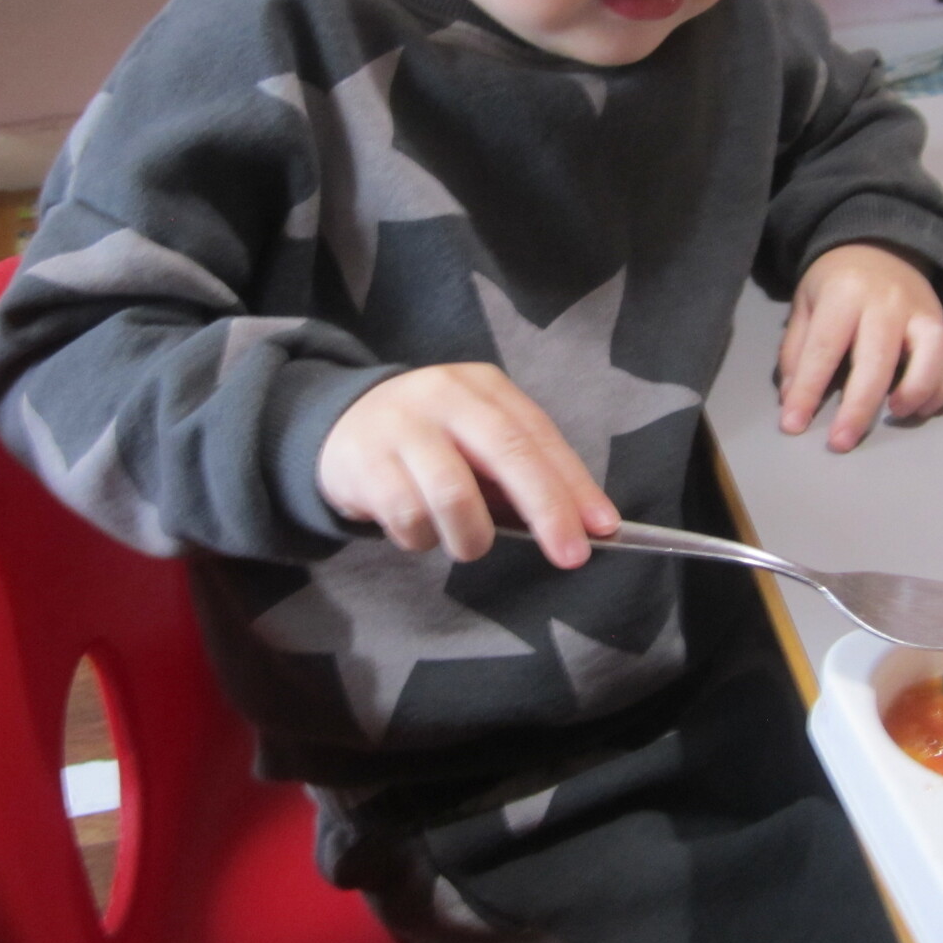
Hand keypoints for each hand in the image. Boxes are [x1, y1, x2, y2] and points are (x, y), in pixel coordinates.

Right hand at [317, 363, 619, 566]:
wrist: (338, 425)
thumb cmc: (430, 442)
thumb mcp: (476, 439)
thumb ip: (521, 472)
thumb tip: (580, 525)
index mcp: (484, 387)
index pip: (538, 435)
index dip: (575, 484)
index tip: (603, 527)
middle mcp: (444, 396)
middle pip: (507, 454)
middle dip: (547, 510)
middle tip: (571, 556)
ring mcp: (401, 427)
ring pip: (455, 499)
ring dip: (471, 538)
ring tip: (464, 540)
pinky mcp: (364, 463)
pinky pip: (409, 520)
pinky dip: (422, 540)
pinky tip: (417, 528)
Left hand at [776, 244, 942, 452]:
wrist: (879, 244)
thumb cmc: (836, 282)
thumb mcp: (805, 304)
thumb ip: (797, 351)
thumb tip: (791, 400)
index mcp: (844, 293)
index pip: (824, 348)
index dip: (808, 390)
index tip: (794, 425)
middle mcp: (887, 301)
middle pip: (877, 358)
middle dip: (859, 407)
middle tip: (841, 441)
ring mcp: (922, 310)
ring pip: (932, 352)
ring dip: (916, 390)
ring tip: (896, 414)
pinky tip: (921, 408)